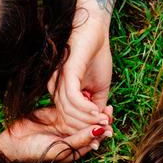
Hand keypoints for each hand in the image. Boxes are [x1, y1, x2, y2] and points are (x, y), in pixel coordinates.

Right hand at [0, 107, 110, 162]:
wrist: (12, 144)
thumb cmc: (36, 152)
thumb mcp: (60, 148)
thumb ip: (79, 140)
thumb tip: (100, 132)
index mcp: (76, 148)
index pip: (95, 137)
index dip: (104, 129)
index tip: (108, 120)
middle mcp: (73, 136)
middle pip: (92, 125)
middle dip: (101, 117)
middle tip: (108, 109)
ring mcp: (65, 124)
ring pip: (84, 115)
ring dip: (92, 109)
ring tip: (99, 102)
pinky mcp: (57, 113)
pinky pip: (71, 107)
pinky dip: (79, 103)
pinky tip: (85, 96)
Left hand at [49, 12, 112, 132]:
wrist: (95, 31)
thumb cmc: (96, 57)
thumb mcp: (100, 88)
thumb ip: (98, 107)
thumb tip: (101, 126)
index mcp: (61, 94)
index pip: (70, 120)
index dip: (87, 129)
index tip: (105, 131)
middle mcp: (55, 90)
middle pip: (68, 120)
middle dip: (88, 128)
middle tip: (106, 130)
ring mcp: (58, 82)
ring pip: (70, 112)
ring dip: (88, 120)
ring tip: (104, 121)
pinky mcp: (66, 74)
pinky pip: (73, 99)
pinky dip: (86, 109)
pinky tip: (97, 112)